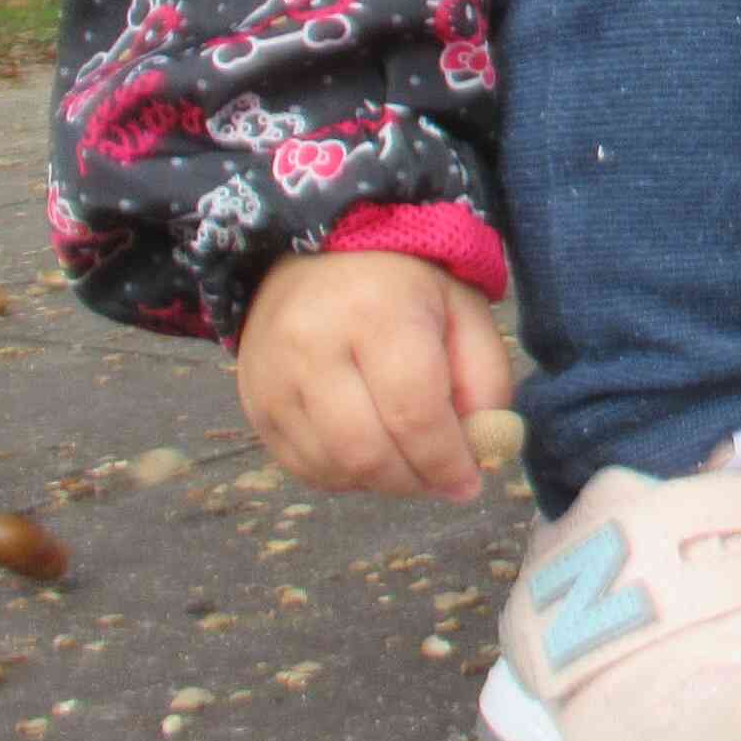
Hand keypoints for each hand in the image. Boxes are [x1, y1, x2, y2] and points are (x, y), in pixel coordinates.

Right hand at [237, 250, 514, 502]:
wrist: (315, 257)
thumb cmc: (403, 286)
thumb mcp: (463, 309)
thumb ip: (486, 378)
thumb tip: (482, 449)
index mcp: (376, 314)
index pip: (413, 412)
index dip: (446, 460)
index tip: (469, 482)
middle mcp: (313, 347)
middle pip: (367, 451)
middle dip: (414, 481)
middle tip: (441, 480)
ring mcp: (274, 379)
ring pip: (333, 467)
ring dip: (381, 483)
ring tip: (408, 463)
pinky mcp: (254, 404)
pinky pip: (302, 467)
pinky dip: (344, 476)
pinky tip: (369, 454)